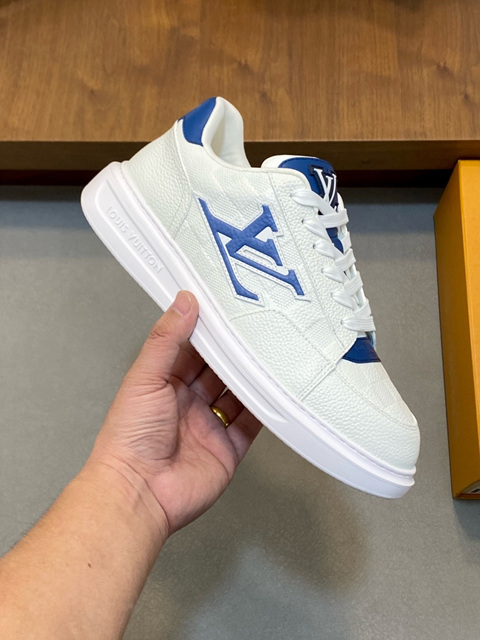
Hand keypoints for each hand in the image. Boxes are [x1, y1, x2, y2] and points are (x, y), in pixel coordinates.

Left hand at [89, 291, 261, 535]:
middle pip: (219, 371)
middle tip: (257, 329)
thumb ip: (166, 339)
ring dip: (252, 379)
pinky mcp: (226, 449)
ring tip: (269, 356)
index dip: (210, 331)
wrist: (139, 492)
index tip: (228, 310)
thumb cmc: (129, 438)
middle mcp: (188, 404)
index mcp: (165, 383)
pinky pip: (250, 425)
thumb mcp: (145, 377)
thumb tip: (183, 302)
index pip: (193, 349)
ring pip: (238, 395)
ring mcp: (209, 426)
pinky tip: (272, 394)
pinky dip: (263, 410)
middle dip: (236, 353)